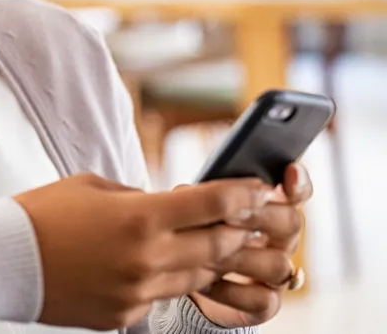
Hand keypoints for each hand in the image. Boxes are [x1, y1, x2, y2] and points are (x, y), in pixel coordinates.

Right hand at [14, 173, 271, 330]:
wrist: (3, 261)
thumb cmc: (42, 215)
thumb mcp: (93, 187)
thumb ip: (137, 197)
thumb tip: (166, 205)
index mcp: (140, 217)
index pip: (213, 204)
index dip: (243, 194)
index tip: (257, 189)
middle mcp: (148, 258)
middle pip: (218, 245)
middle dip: (237, 229)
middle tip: (245, 218)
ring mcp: (138, 291)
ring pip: (196, 277)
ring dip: (206, 258)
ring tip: (203, 241)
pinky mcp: (124, 314)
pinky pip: (160, 297)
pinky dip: (165, 281)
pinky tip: (147, 266)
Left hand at [190, 163, 313, 327]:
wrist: (179, 279)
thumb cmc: (189, 233)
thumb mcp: (193, 209)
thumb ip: (202, 197)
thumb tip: (188, 192)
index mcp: (268, 209)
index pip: (296, 193)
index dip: (297, 183)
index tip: (289, 170)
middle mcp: (280, 240)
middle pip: (292, 223)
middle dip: (259, 216)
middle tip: (229, 213)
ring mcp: (274, 274)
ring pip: (279, 264)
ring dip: (240, 256)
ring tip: (207, 252)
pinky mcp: (263, 304)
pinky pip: (262, 299)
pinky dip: (232, 290)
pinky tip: (205, 282)